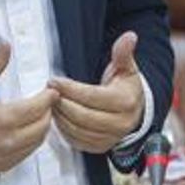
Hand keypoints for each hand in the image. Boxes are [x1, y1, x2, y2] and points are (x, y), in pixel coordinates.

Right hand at [0, 44, 58, 173]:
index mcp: (3, 118)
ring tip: (37, 116)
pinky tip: (25, 133)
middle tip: (47, 102)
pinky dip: (30, 143)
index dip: (49, 97)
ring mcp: (6, 155)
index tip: (51, 91)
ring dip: (41, 128)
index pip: (39, 107)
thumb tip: (5, 47)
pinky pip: (26, 155)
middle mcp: (8, 140)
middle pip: (43, 126)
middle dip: (48, 112)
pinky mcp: (1, 166)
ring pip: (37, 142)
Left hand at [48, 31, 144, 153]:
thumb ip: (123, 53)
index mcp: (125, 102)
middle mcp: (120, 123)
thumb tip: (130, 36)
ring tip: (52, 102)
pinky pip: (76, 141)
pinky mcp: (100, 147)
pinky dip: (64, 129)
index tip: (54, 81)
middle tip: (49, 91)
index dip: (70, 89)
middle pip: (82, 115)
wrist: (135, 111)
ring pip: (77, 130)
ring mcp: (110, 138)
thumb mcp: (126, 68)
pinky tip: (59, 115)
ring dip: (60, 116)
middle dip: (62, 103)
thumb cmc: (126, 87)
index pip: (92, 97)